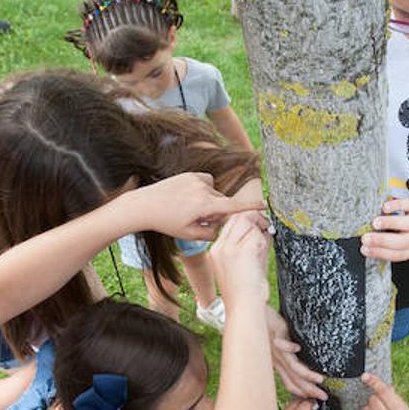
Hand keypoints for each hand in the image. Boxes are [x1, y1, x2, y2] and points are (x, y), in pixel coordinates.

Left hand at [127, 172, 265, 240]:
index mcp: (205, 206)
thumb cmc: (166, 222)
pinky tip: (189, 197)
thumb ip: (211, 233)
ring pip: (214, 193)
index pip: (232, 207)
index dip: (249, 207)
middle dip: (216, 212)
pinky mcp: (191, 174)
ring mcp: (197, 180)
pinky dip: (203, 190)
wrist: (145, 205)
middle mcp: (204, 190)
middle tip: (198, 221)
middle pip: (222, 203)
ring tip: (189, 208)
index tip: (263, 205)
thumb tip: (221, 225)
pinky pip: (206, 182)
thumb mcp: (190, 234)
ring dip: (208, 201)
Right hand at [209, 210, 270, 305]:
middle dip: (255, 219)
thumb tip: (264, 228)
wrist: (244, 307)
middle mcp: (219, 248)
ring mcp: (228, 249)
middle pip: (237, 217)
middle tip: (267, 227)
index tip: (259, 225)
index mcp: (216, 251)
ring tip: (262, 249)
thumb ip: (253, 244)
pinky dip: (263, 241)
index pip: (230, 223)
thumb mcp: (247, 263)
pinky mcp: (240, 252)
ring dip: (260, 232)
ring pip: (247, 223)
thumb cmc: (247, 291)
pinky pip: (255, 234)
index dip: (247, 220)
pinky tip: (263, 253)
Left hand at [266, 307, 326, 399]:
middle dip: (310, 390)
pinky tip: (299, 348)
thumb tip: (302, 363)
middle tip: (323, 396)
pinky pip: (282, 343)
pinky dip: (290, 347)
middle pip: (294, 379)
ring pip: (292, 366)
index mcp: (278, 364)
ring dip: (306, 374)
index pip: (290, 383)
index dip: (302, 393)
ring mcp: (277, 349)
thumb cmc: (266, 330)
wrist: (252, 317)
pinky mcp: (277, 335)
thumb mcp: (277, 348)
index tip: (314, 399)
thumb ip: (288, 357)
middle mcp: (277, 360)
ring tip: (319, 379)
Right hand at [360, 195, 408, 266]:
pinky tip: (386, 207)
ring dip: (390, 224)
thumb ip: (394, 246)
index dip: (380, 253)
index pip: (397, 254)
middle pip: (401, 241)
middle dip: (381, 241)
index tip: (364, 249)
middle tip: (365, 238)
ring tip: (375, 223)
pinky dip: (397, 206)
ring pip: (407, 224)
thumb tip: (370, 246)